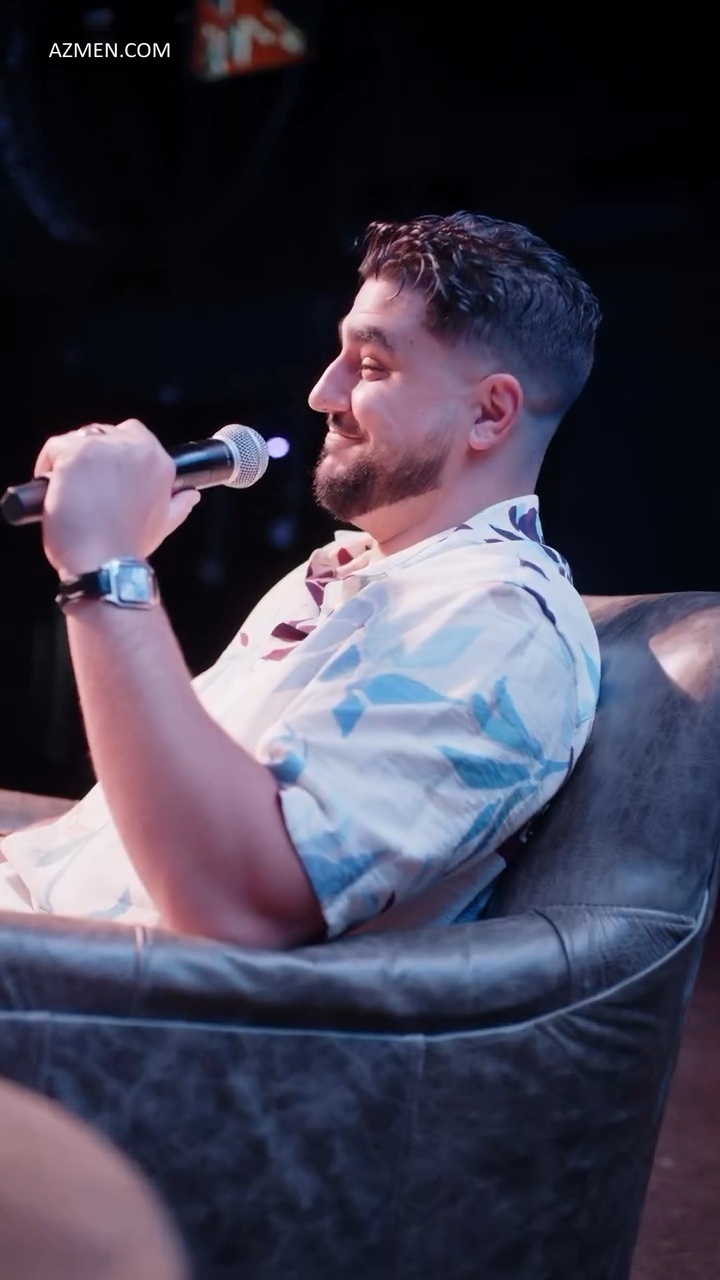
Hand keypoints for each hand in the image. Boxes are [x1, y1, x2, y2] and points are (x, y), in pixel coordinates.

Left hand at [34, 419, 200, 577]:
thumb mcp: (163, 523)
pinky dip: (48, 464)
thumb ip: (178, 504)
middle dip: (91, 453)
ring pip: (77, 438)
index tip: (105, 473)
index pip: (135, 435)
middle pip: (104, 432)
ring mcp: (104, 449)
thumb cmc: (129, 548)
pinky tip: (51, 487)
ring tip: (66, 487)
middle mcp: (136, 448)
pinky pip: (55, 447)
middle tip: (83, 482)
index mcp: (160, 462)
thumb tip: (191, 495)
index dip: (115, 453)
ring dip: (68, 459)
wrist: (105, 563)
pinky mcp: (74, 455)